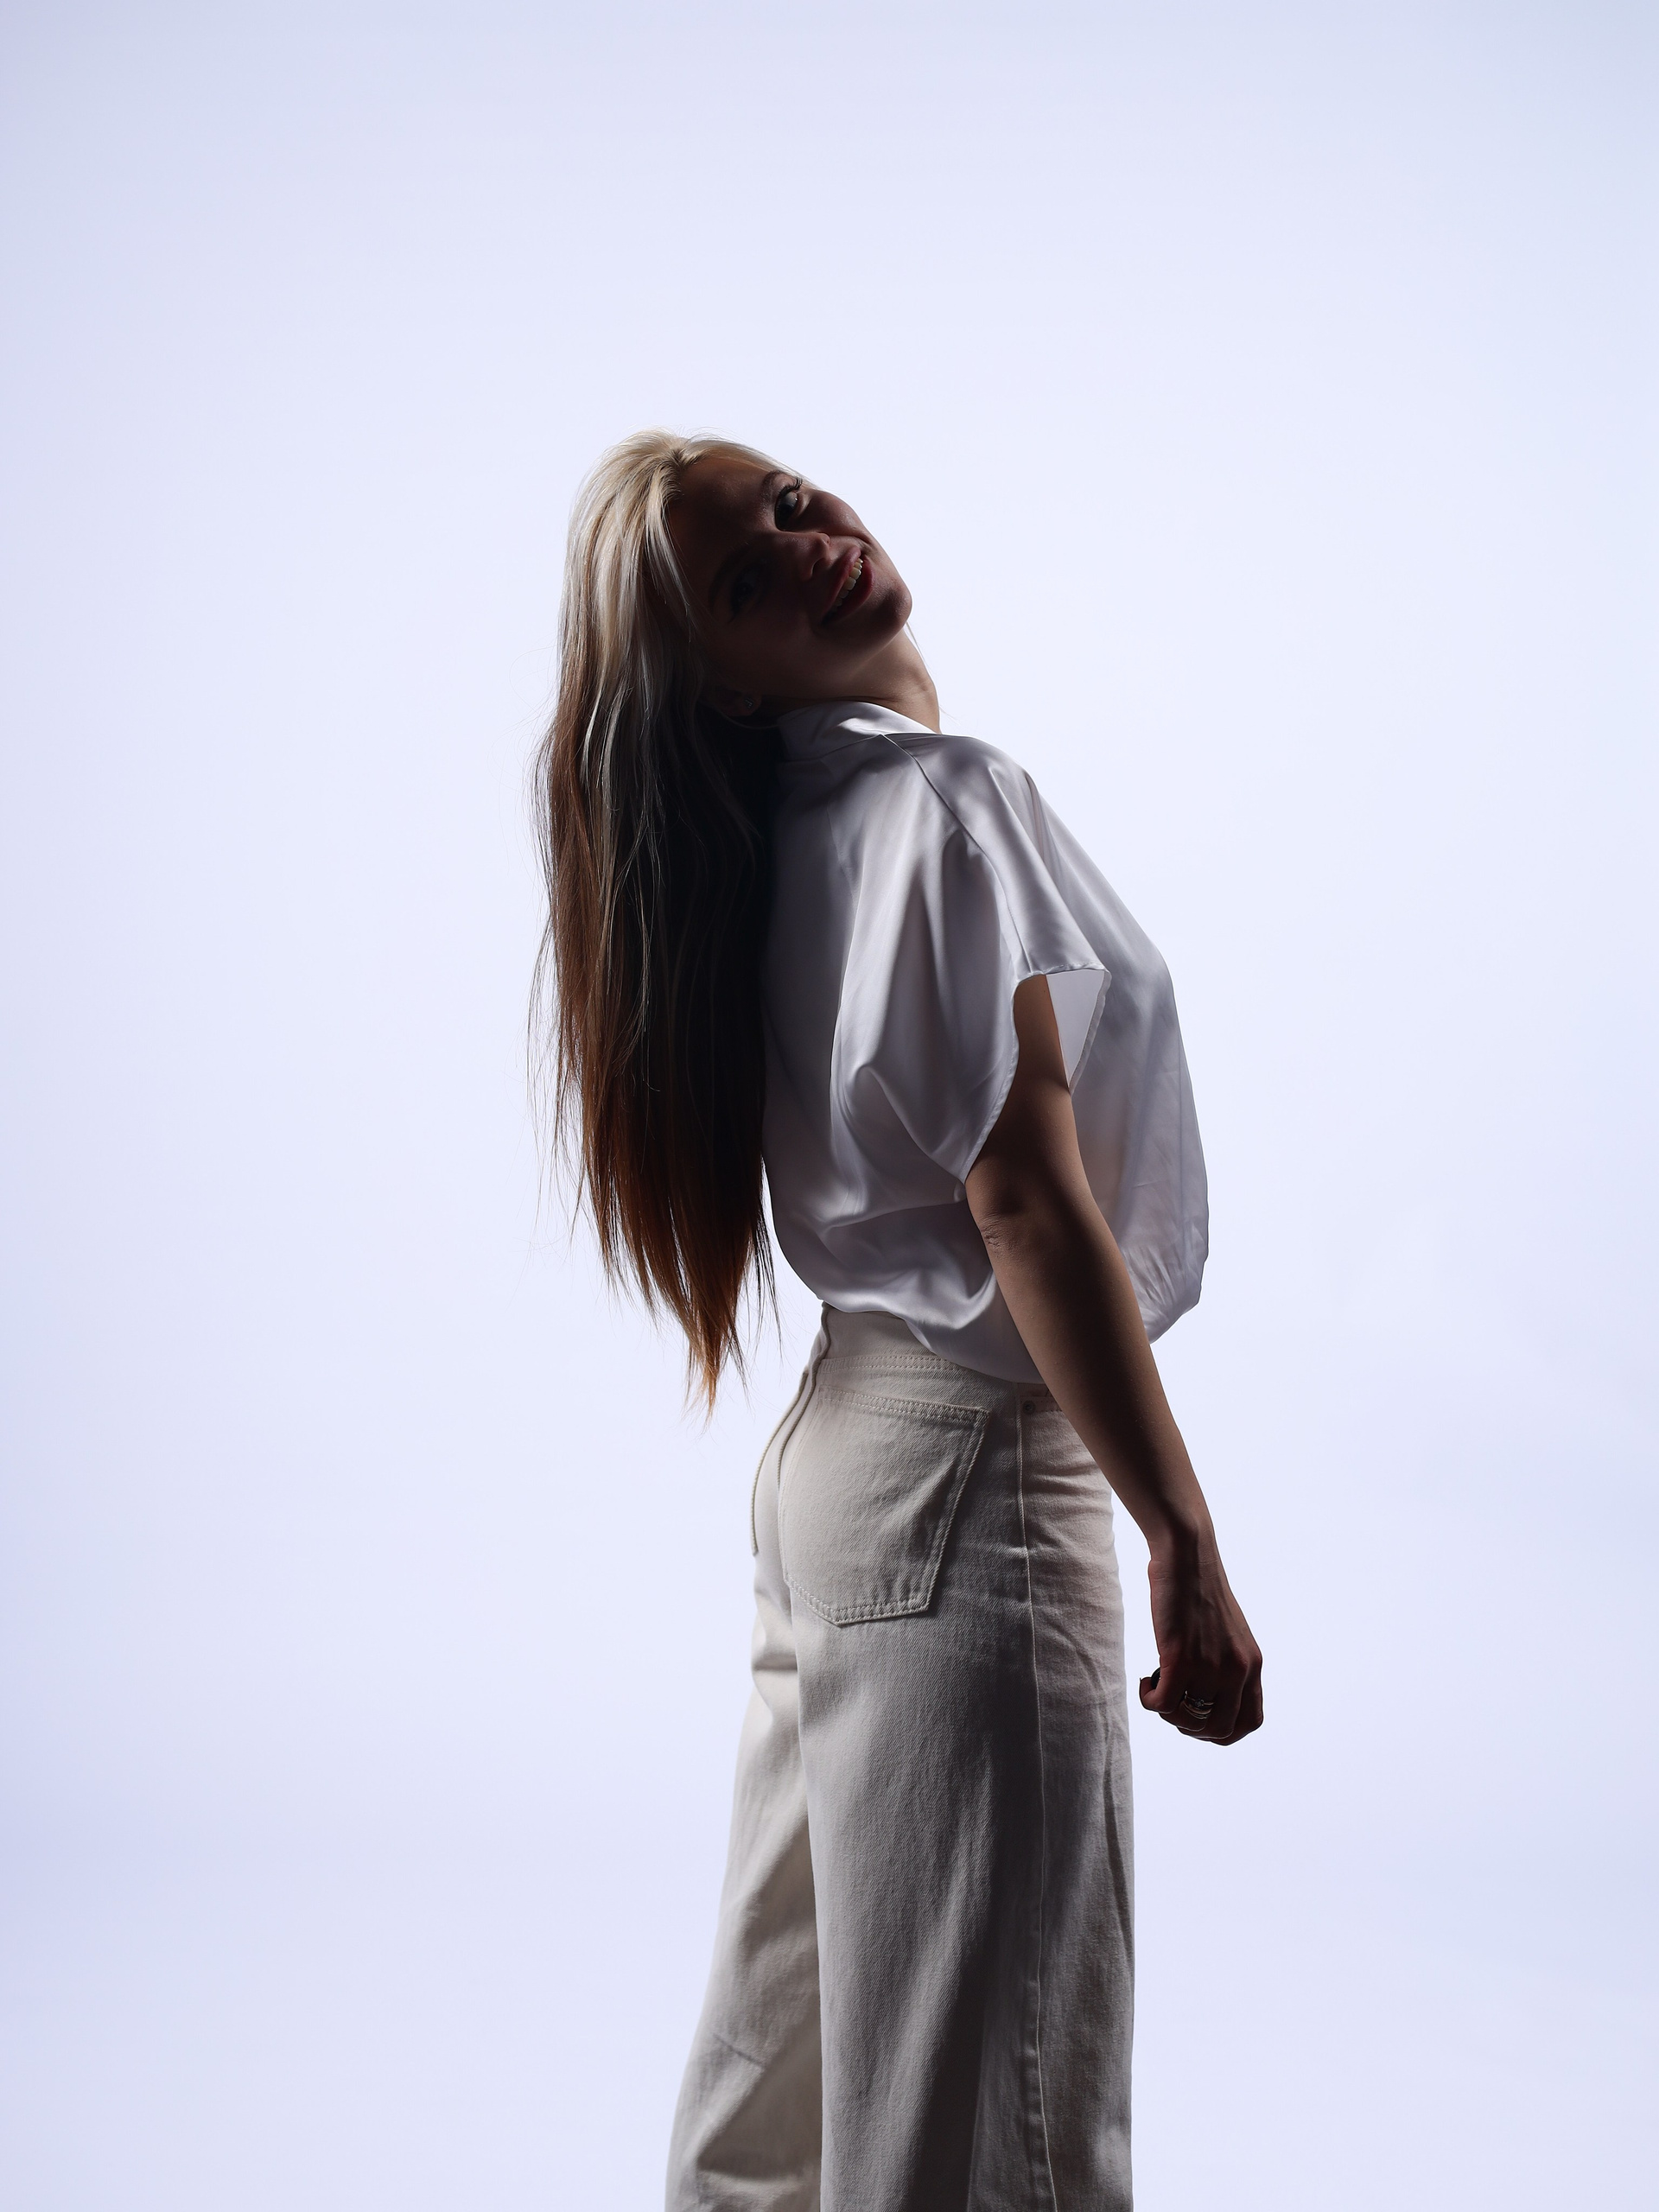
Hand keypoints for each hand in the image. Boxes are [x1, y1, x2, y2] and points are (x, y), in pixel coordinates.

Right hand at [1138, 1535, 1262, 1746]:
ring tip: (1157, 1690)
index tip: (1200, 1720)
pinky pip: (1164, 1704)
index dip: (1224, 1732)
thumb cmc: (1199, 1589)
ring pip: (1189, 1720)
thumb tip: (1207, 1696)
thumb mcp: (1228, 1633)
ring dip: (1168, 1715)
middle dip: (1192, 1728)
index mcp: (1252, 1664)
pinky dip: (1150, 1701)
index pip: (1250, 1722)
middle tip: (1173, 1706)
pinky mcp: (1180, 1657)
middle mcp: (1237, 1670)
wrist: (1187, 1555)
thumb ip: (1227, 1664)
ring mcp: (1210, 1665)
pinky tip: (1145, 1683)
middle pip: (1219, 1730)